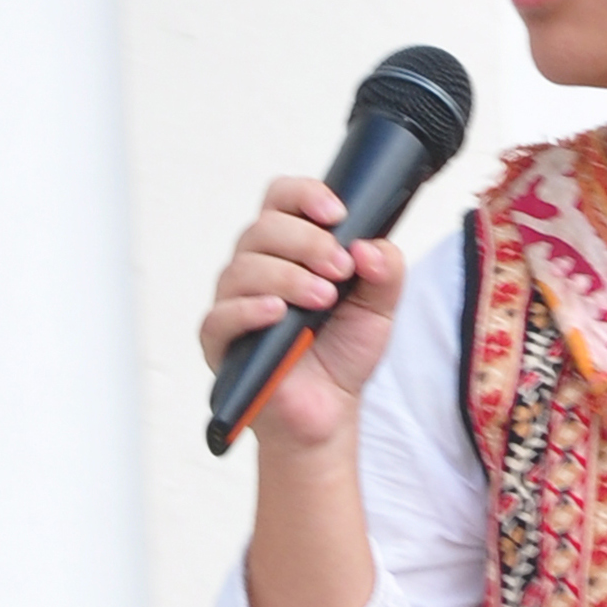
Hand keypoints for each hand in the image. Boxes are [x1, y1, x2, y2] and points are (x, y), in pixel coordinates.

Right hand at [198, 177, 405, 450]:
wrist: (329, 409)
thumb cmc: (343, 351)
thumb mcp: (380, 308)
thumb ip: (386, 272)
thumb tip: (368, 247)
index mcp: (289, 247)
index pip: (283, 200)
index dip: (306, 196)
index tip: (338, 214)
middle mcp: (256, 266)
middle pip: (264, 228)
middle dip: (307, 243)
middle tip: (341, 270)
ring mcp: (234, 301)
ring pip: (244, 267)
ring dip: (288, 277)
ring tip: (323, 299)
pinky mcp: (220, 341)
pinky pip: (222, 316)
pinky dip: (250, 310)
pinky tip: (278, 313)